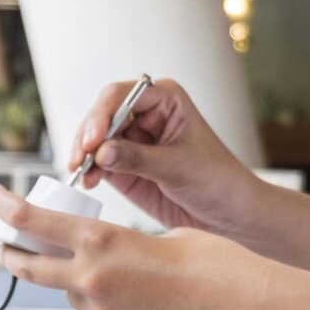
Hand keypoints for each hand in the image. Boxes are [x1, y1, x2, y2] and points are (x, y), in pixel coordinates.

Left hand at [0, 192, 273, 309]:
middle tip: (4, 246)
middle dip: (13, 255)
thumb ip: (127, 242)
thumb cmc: (217, 264)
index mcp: (103, 242)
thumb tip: (117, 253)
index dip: (8, 210)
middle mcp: (96, 281)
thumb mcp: (163, 235)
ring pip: (71, 294)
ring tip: (92, 266)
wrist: (246, 309)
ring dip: (69, 280)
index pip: (36, 224)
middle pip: (32, 268)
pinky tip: (134, 292)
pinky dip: (105, 301)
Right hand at [65, 78, 265, 238]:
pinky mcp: (124, 165)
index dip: (103, 114)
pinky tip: (87, 181)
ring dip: (83, 154)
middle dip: (88, 135)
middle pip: (102, 115)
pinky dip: (88, 170)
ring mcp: (132, 140)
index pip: (122, 95)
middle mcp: (145, 114)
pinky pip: (98, 162)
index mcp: (165, 99)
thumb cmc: (218, 180)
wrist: (228, 213)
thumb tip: (102, 152)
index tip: (94, 139)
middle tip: (80, 158)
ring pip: (95, 139)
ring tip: (80, 173)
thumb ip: (139, 159)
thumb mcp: (179, 168)